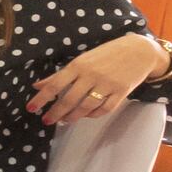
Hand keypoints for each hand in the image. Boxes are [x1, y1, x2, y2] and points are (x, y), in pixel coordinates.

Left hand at [30, 34, 165, 124]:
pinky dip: (93, 114)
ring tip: (65, 120)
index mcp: (78, 65)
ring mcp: (107, 84)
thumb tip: (37, 86)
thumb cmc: (106, 54)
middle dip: (56, 113)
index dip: (42, 99)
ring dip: (73, 116)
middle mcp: (91, 75)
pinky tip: (86, 116)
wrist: (139, 50)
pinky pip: (105, 109)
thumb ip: (60, 75)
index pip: (55, 85)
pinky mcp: (122, 92)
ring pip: (86, 106)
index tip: (31, 109)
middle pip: (69, 99)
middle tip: (47, 120)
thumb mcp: (81, 60)